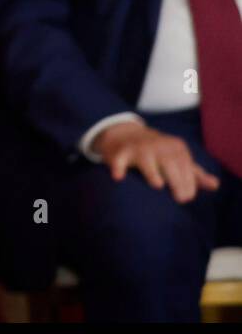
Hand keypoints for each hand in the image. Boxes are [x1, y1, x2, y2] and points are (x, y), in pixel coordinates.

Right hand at [93, 120, 219, 202]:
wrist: (124, 134)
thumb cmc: (157, 152)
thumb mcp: (178, 157)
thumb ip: (194, 173)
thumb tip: (215, 185)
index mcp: (175, 147)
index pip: (186, 166)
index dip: (189, 182)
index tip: (188, 197)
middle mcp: (157, 145)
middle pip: (169, 163)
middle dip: (177, 181)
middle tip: (181, 199)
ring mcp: (137, 148)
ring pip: (146, 161)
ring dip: (152, 173)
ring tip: (158, 185)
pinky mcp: (119, 153)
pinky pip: (118, 161)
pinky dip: (118, 168)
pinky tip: (118, 177)